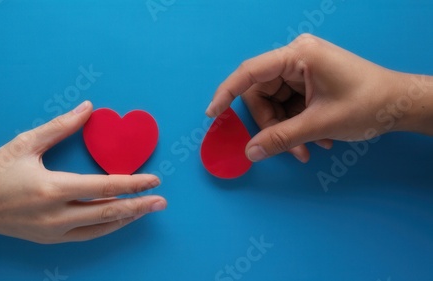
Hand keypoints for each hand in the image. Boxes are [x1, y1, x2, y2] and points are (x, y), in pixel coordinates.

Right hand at [0, 101, 166, 255]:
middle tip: (161, 201)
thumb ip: (61, 126)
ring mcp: (54, 232)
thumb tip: (88, 107)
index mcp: (52, 189)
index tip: (154, 180)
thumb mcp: (25, 143)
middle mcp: (56, 216)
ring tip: (146, 210)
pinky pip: (86, 235)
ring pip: (100, 228)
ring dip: (126, 219)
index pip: (104, 187)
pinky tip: (119, 218)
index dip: (132, 183)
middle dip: (138, 207)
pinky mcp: (50, 240)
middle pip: (109, 213)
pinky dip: (106, 226)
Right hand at [206, 34, 432, 162]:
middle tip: (288, 148)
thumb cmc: (368, 104)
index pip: (250, 72)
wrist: (401, 104)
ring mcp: (302, 69)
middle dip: (272, 124)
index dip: (226, 93)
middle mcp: (296, 58)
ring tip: (309, 149)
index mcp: (298, 55)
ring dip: (287, 129)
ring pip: (274, 103)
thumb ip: (281, 138)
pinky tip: (317, 141)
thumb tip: (249, 152)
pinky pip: (288, 105)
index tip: (212, 113)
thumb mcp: (320, 125)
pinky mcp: (308, 81)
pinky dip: (297, 125)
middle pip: (262, 93)